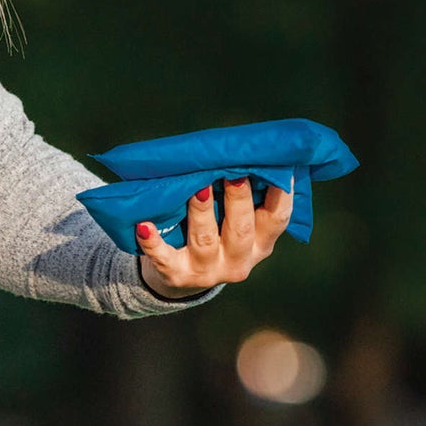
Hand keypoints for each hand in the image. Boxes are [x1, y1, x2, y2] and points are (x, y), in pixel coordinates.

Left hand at [136, 177, 292, 297]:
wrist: (180, 275)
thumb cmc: (214, 232)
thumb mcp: (235, 221)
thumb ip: (244, 196)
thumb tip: (243, 150)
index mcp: (260, 243)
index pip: (276, 219)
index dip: (281, 196)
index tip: (280, 170)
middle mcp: (238, 260)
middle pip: (240, 230)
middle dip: (237, 200)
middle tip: (233, 174)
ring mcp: (208, 270)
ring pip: (205, 240)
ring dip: (201, 212)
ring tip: (197, 188)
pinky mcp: (177, 275)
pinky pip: (164, 258)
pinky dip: (153, 242)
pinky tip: (144, 226)